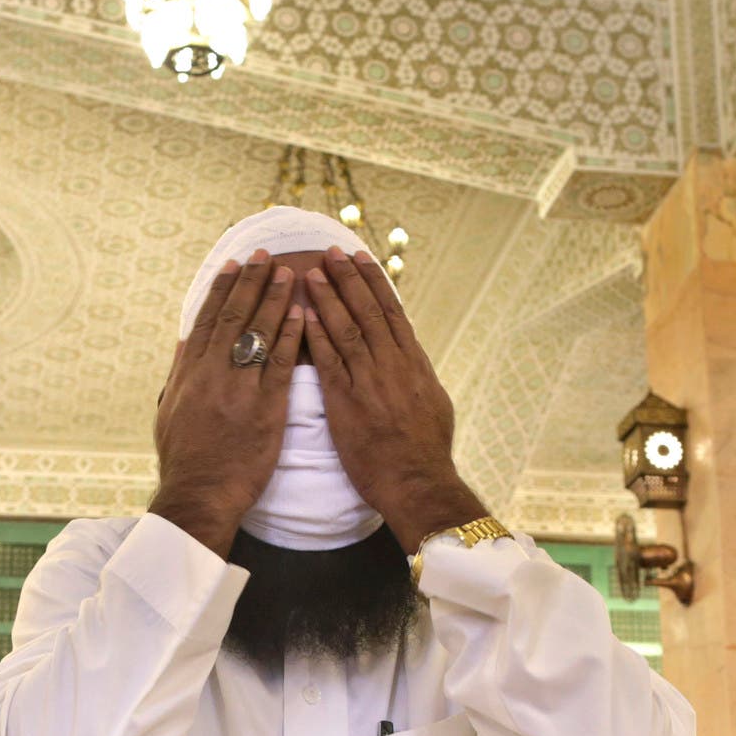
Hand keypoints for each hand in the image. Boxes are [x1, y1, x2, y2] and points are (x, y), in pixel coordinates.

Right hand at [148, 254, 304, 555]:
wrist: (199, 495)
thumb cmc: (185, 460)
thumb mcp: (170, 412)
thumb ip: (179, 373)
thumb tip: (184, 340)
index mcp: (189, 373)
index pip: (207, 320)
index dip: (221, 289)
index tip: (234, 264)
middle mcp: (211, 374)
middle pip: (233, 318)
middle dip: (251, 283)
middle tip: (266, 255)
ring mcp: (238, 390)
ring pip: (258, 334)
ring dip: (275, 300)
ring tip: (291, 273)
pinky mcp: (264, 410)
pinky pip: (279, 364)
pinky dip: (290, 336)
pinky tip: (302, 314)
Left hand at [300, 247, 485, 551]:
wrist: (417, 483)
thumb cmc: (426, 452)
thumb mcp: (434, 405)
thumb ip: (418, 377)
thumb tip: (413, 359)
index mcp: (415, 364)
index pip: (393, 312)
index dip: (374, 283)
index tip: (361, 259)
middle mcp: (394, 365)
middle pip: (369, 311)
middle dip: (348, 279)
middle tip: (331, 252)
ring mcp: (370, 381)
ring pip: (347, 328)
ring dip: (327, 298)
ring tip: (310, 273)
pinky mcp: (347, 402)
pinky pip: (328, 360)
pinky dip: (315, 334)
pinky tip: (301, 315)